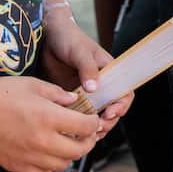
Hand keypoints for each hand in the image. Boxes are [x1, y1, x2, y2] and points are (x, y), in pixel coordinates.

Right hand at [0, 76, 98, 171]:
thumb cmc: (0, 93)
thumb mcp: (34, 84)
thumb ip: (58, 94)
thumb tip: (74, 101)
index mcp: (49, 117)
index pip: (85, 127)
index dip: (93, 122)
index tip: (91, 118)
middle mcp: (42, 140)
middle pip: (78, 150)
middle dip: (87, 142)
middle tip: (85, 134)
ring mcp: (29, 156)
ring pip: (62, 165)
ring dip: (69, 155)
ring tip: (66, 143)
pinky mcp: (16, 166)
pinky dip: (49, 167)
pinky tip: (46, 155)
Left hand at [39, 13, 132, 137]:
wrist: (47, 37)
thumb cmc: (68, 38)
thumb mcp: (79, 51)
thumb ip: (87, 68)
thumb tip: (94, 88)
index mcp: (110, 72)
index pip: (124, 92)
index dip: (121, 106)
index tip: (109, 113)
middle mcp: (102, 84)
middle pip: (113, 109)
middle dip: (108, 121)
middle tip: (96, 129)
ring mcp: (88, 93)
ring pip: (98, 115)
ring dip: (96, 127)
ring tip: (87, 134)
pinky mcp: (74, 98)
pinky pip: (82, 115)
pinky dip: (81, 124)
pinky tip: (75, 131)